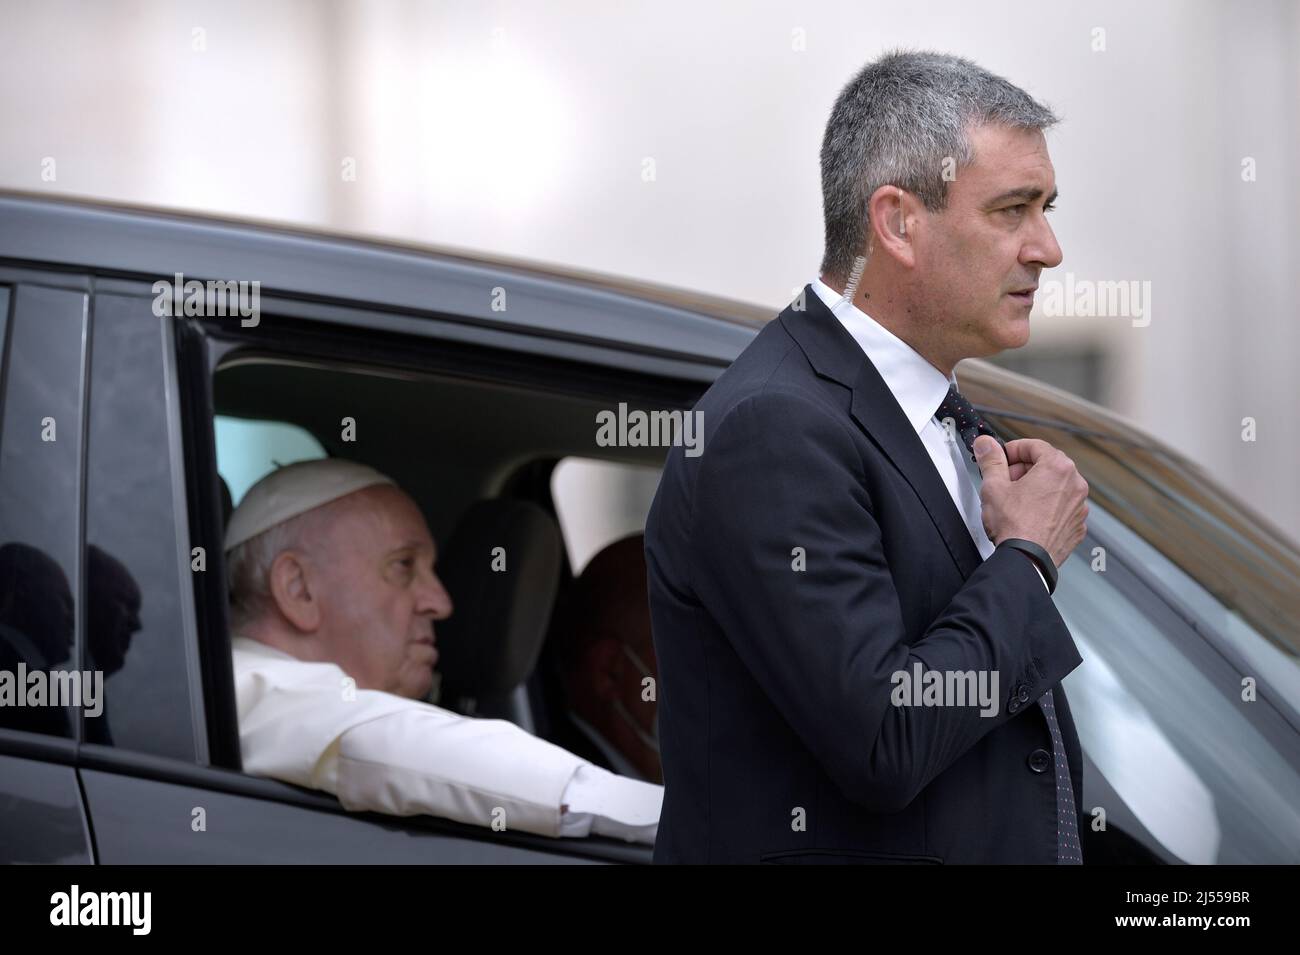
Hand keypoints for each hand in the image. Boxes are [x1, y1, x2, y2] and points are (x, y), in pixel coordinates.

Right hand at [973, 436, 1088, 567]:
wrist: (1026, 561)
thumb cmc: (1014, 526)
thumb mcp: (994, 486)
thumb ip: (991, 460)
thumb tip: (986, 445)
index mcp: (1057, 468)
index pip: (1034, 446)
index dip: (1013, 450)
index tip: (1002, 457)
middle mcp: (1075, 484)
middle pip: (1047, 465)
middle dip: (1023, 470)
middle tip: (1004, 481)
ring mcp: (1079, 506)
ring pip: (1055, 486)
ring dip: (1036, 488)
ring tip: (1015, 502)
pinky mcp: (1077, 525)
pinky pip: (1061, 507)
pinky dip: (1047, 507)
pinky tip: (1029, 516)